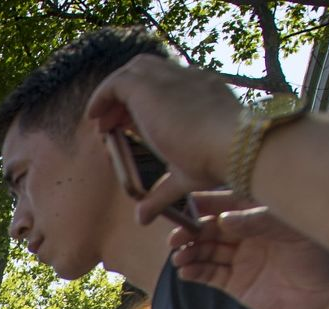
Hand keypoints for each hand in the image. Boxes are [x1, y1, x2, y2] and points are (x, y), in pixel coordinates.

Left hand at [83, 55, 243, 210]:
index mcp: (201, 92)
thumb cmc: (219, 162)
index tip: (128, 128)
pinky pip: (116, 81)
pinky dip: (102, 95)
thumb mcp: (185, 177)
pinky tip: (94, 117)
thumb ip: (161, 194)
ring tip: (103, 123)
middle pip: (148, 71)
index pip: (166, 86)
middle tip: (113, 125)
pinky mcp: (150, 87)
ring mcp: (169, 79)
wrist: (234, 145)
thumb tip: (142, 217)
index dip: (142, 104)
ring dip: (113, 93)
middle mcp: (186, 79)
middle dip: (127, 94)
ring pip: (133, 70)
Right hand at [170, 203, 328, 308]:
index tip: (185, 204)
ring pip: (205, 251)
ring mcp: (239, 258)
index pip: (225, 203)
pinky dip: (195, 272)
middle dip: (190, 231)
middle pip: (209, 229)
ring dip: (189, 252)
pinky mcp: (236, 282)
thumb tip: (222, 219)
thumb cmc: (318, 252)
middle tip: (176, 237)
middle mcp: (245, 234)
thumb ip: (256, 221)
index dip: (204, 204)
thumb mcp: (289, 228)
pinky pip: (209, 275)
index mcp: (258, 214)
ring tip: (180, 256)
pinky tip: (186, 270)